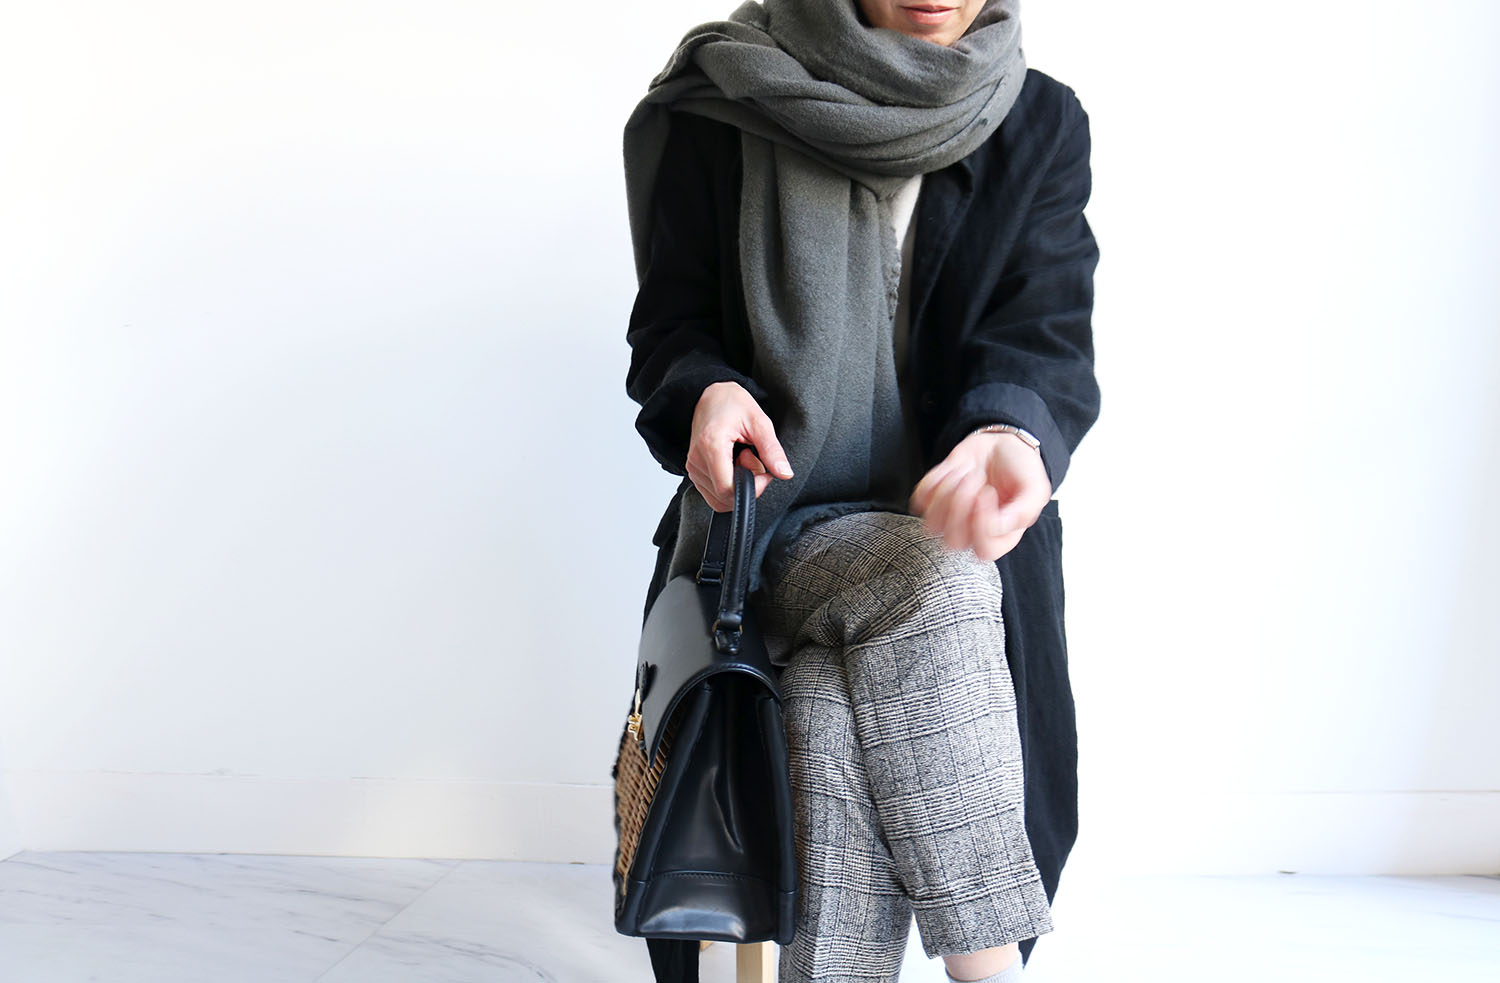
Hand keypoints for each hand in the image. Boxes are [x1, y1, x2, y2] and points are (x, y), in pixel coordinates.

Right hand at [687, 381, 793, 511]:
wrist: (711, 396)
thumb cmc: (732, 404)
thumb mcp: (759, 422)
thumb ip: (772, 450)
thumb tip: (785, 474)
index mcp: (711, 446)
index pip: (727, 489)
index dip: (752, 488)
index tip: (764, 473)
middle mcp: (696, 460)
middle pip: (725, 496)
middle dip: (747, 484)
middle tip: (752, 459)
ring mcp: (693, 468)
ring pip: (721, 497)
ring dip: (737, 484)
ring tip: (741, 457)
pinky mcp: (693, 472)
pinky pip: (714, 493)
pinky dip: (728, 484)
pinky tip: (733, 464)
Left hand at [909, 430, 1050, 561]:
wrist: (1001, 444)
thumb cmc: (1020, 469)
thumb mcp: (1035, 488)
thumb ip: (1024, 510)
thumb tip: (999, 525)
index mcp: (1001, 537)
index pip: (984, 550)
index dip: (981, 524)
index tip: (988, 493)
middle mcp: (974, 533)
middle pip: (953, 542)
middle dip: (961, 505)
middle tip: (976, 479)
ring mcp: (950, 519)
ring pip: (932, 525)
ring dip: (947, 492)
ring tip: (967, 473)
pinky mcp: (933, 500)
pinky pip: (920, 500)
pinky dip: (935, 479)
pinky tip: (954, 468)